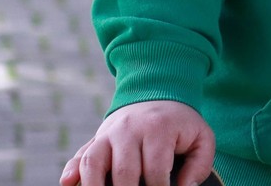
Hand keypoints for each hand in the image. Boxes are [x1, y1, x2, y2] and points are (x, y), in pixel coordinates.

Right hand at [60, 100, 214, 185]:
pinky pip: (80, 155)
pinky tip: (69, 184)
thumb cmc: (181, 124)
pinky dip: (71, 171)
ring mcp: (109, 133)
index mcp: (158, 129)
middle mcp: (129, 129)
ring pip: (94, 162)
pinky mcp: (96, 138)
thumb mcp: (201, 137)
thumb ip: (199, 164)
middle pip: (123, 171)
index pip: (155, 171)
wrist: (158, 93)